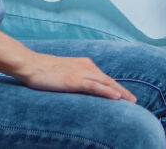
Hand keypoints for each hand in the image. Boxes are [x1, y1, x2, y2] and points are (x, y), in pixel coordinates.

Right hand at [14, 51, 135, 101]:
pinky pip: (95, 86)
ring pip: (106, 83)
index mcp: (85, 64)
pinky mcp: (74, 80)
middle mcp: (87, 67)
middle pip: (109, 81)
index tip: (126, 96)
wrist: (31, 64)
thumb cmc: (45, 70)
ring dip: (120, 93)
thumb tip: (84, 89)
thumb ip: (76, 79)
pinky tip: (116, 98)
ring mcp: (81, 73)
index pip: (105, 78)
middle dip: (123, 91)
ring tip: (131, 101)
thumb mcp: (65, 73)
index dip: (116, 87)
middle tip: (134, 101)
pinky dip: (107, 92)